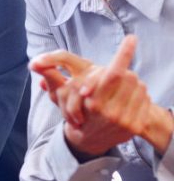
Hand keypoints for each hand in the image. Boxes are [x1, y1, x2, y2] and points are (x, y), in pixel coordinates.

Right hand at [30, 36, 171, 157]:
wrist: (90, 141)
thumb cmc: (76, 113)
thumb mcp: (62, 96)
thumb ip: (52, 75)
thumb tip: (34, 64)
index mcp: (92, 100)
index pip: (113, 73)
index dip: (124, 55)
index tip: (132, 38)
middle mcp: (109, 111)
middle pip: (126, 76)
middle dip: (123, 70)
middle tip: (119, 71)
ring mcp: (124, 120)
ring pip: (137, 86)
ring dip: (131, 84)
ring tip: (122, 88)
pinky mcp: (135, 126)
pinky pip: (145, 100)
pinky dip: (140, 96)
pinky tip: (130, 99)